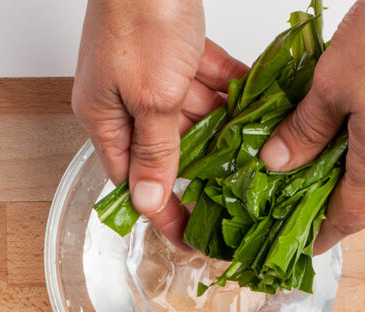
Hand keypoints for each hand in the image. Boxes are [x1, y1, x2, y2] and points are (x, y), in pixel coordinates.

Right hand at [72, 0, 248, 245]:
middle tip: (238, 196)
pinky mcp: (175, 54)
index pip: (134, 182)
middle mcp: (126, 102)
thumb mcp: (151, 99)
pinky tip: (257, 105)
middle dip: (203, 169)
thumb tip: (146, 201)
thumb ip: (155, 151)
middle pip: (167, 151)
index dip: (164, 212)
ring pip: (192, 118)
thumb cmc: (140, 20)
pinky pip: (207, 84)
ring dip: (223, 130)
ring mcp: (151, 77)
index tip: (193, 238)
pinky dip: (229, 92)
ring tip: (257, 153)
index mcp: (106, 119)